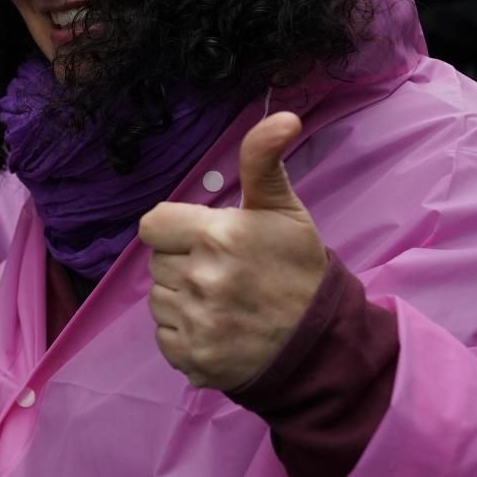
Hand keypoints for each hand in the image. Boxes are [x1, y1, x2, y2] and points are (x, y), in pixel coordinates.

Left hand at [137, 112, 327, 390]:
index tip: (205, 240)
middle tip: (225, 273)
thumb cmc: (298, 269)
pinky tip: (219, 329)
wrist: (323, 344)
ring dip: (182, 299)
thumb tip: (284, 116)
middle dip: (183, 263)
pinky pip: (165, 336)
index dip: (175, 230)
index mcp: (218, 237)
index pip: (153, 225)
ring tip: (224, 302)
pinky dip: (185, 334)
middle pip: (157, 263)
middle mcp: (202, 280)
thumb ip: (263, 161)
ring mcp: (197, 324)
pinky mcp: (193, 360)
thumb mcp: (283, 209)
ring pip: (158, 299)